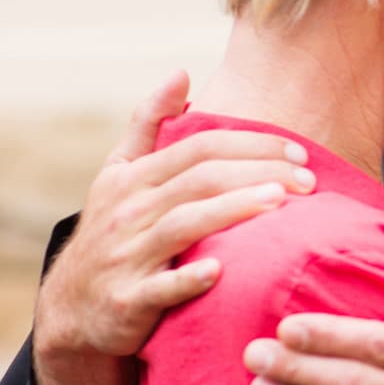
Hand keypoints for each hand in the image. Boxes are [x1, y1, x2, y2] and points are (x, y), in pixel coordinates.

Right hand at [35, 71, 314, 361]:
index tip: (299, 153)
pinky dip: (189, 278)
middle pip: (200, 180)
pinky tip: (221, 269)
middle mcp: (128, 212)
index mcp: (133, 178)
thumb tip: (180, 72)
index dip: (251, 145)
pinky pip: (160, 287)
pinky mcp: (127, 300)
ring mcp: (126, 257)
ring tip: (280, 202)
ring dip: (233, 210)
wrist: (74, 312)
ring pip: (183, 225)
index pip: (199, 148)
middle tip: (308, 180)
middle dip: (257, 174)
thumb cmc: (112, 234)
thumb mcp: (118, 175)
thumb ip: (148, 124)